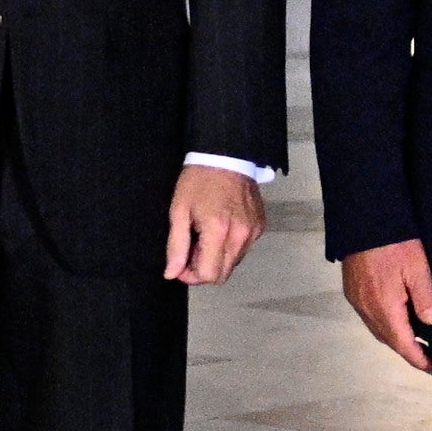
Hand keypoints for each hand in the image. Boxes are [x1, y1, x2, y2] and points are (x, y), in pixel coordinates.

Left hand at [163, 164, 261, 287]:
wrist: (226, 155)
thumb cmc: (199, 181)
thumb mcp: (179, 211)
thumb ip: (176, 246)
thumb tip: (171, 273)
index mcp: (218, 231)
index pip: (209, 275)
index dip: (191, 275)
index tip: (182, 262)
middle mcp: (240, 236)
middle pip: (223, 274)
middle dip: (204, 268)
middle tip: (192, 247)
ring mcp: (253, 232)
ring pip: (233, 263)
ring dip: (217, 258)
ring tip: (206, 235)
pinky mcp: (259, 226)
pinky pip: (243, 249)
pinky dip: (230, 246)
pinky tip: (221, 228)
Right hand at [341, 237, 431, 372]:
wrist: (361, 218)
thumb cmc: (390, 240)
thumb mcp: (417, 267)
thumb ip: (426, 298)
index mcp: (384, 308)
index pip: (404, 345)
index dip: (420, 360)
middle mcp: (366, 309)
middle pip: (389, 340)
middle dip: (408, 350)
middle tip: (429, 355)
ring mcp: (357, 300)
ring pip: (378, 328)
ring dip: (396, 336)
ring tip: (416, 338)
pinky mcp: (353, 289)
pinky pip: (370, 315)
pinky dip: (386, 322)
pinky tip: (397, 315)